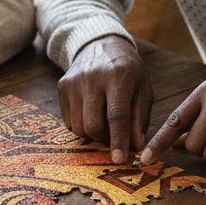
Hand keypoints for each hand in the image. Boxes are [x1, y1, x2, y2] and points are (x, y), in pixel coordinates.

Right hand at [57, 35, 153, 164]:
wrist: (101, 44)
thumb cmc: (128, 70)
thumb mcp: (143, 89)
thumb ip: (140, 118)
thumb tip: (136, 147)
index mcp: (118, 76)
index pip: (116, 115)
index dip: (118, 140)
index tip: (120, 160)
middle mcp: (92, 78)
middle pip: (93, 124)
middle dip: (105, 141)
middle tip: (115, 142)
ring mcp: (73, 82)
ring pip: (78, 126)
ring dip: (93, 136)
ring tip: (105, 127)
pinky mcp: (62, 86)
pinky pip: (68, 121)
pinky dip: (81, 127)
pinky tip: (92, 115)